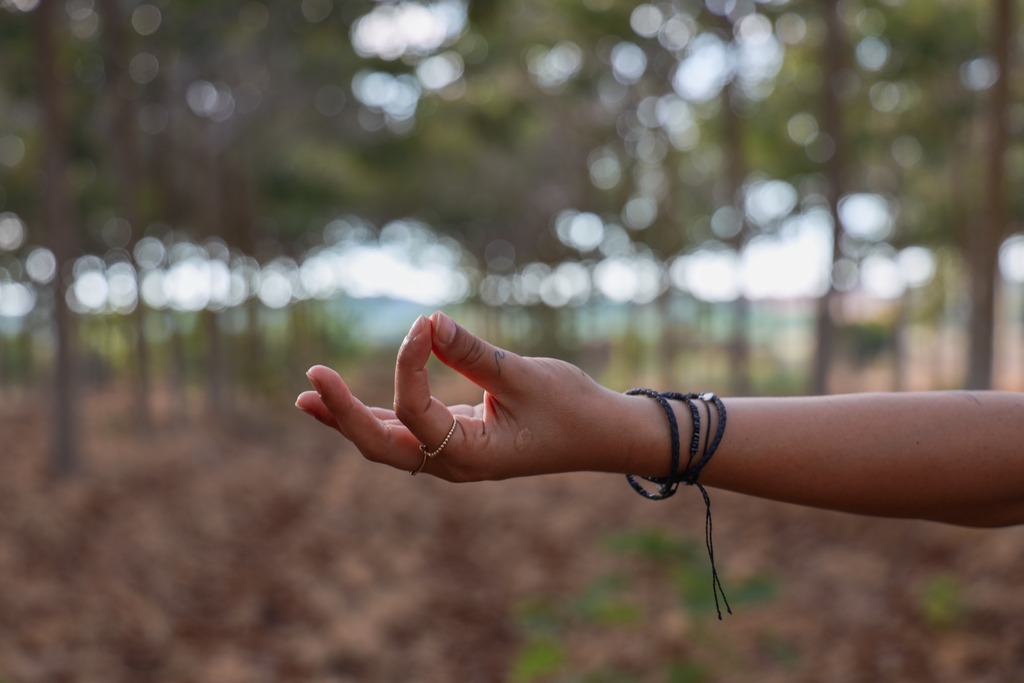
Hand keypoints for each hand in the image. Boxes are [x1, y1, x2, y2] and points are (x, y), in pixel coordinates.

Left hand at [295, 312, 662, 480]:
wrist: (603, 436)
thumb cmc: (572, 408)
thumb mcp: (524, 376)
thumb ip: (472, 351)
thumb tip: (427, 320)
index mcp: (472, 456)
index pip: (417, 410)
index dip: (409, 363)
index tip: (423, 323)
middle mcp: (454, 464)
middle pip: (382, 445)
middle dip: (344, 414)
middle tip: (311, 382)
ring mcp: (452, 456)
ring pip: (388, 442)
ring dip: (349, 419)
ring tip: (307, 397)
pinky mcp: (456, 441)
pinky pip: (406, 432)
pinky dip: (376, 416)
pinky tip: (344, 404)